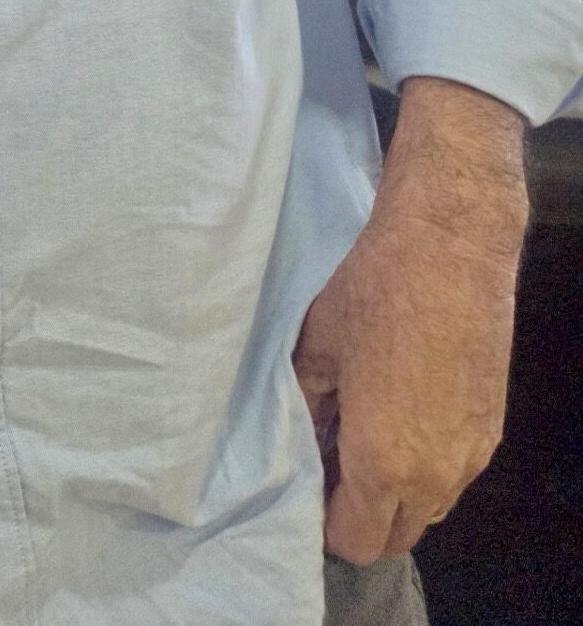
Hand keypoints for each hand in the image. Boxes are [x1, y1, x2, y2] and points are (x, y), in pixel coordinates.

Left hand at [291, 200, 522, 564]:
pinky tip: (402, 421)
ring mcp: (470, 455)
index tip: (306, 493)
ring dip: (395, 497)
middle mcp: (433, 475)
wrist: (450, 248)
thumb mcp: (319, 345)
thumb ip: (305, 403)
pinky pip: (454, 476)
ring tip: (362, 444)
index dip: (324, 526)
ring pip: (429, 509)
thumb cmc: (374, 290)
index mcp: (382, 462)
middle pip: (395, 536)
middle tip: (330, 472)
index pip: (354, 540)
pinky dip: (426, 469)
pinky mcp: (492, 430)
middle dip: (360, 519)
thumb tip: (295, 434)